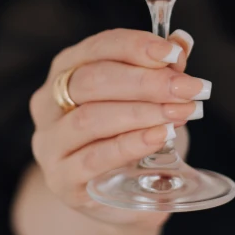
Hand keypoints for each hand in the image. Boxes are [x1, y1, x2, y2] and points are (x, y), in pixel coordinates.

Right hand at [30, 28, 207, 228]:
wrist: (113, 192)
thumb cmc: (125, 133)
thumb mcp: (143, 98)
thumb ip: (159, 69)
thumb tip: (181, 42)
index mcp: (65, 69)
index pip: (97, 47)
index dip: (136, 46)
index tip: (174, 54)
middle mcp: (48, 102)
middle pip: (91, 81)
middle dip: (145, 82)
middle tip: (186, 89)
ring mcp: (50, 143)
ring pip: (89, 119)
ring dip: (140, 113)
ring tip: (179, 113)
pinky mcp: (61, 179)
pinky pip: (94, 158)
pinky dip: (130, 144)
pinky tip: (159, 136)